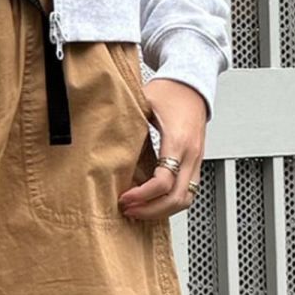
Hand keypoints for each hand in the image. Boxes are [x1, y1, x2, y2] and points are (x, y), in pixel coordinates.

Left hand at [117, 78, 205, 221]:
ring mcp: (197, 160)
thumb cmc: (170, 91)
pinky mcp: (196, 164)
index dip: (142, 195)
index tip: (124, 198)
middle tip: (129, 210)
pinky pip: (187, 193)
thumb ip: (125, 121)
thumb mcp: (144, 102)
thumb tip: (98, 136)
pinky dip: (170, 204)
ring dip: (161, 211)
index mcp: (177, 140)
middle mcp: (191, 154)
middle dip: (150, 210)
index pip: (162, 181)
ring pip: (185, 201)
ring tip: (139, 210)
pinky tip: (152, 202)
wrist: (193, 83)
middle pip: (175, 198)